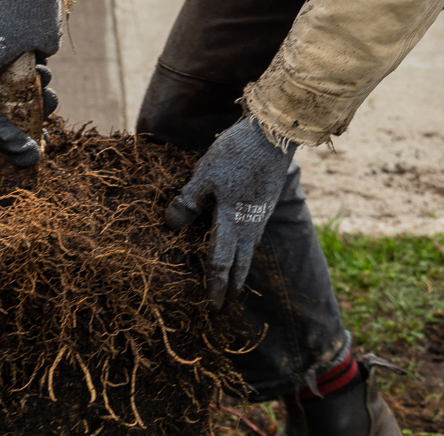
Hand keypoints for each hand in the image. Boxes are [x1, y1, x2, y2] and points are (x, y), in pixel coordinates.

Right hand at [0, 32, 41, 165]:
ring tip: (43, 73)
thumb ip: (6, 140)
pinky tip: (39, 62)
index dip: (33, 139)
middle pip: (22, 119)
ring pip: (22, 97)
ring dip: (37, 85)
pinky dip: (27, 72)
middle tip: (48, 94)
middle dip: (39, 106)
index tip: (46, 127)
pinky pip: (15, 79)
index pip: (13, 147)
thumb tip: (33, 160)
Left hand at [164, 118, 295, 306]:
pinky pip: (252, 237)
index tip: (211, 307)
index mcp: (233, 223)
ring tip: (230, 282)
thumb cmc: (237, 154)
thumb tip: (170, 226)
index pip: (221, 263)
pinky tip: (239, 245)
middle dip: (231, 287)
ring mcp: (259, 216)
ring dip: (239, 270)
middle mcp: (250, 226)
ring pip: (248, 252)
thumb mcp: (205, 175)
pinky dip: (244, 250)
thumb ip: (188, 202)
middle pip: (240, 265)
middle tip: (224, 306)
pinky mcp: (264, 205)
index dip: (215, 286)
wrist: (273, 135)